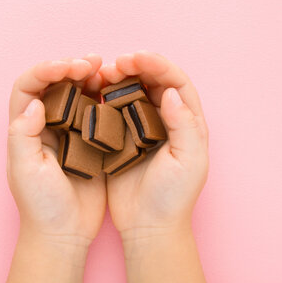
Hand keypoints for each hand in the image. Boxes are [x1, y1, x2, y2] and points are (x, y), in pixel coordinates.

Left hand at [7, 54, 105, 245]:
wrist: (65, 233)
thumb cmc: (41, 206)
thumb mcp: (26, 171)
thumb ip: (24, 135)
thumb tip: (36, 103)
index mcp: (26, 129)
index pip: (29, 87)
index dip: (45, 71)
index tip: (67, 67)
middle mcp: (45, 125)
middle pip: (53, 84)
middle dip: (70, 66)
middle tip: (91, 61)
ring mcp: (69, 131)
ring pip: (76, 93)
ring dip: (89, 77)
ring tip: (106, 69)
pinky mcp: (90, 141)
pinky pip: (96, 111)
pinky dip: (105, 97)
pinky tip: (116, 91)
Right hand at [99, 51, 209, 240]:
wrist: (148, 226)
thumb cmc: (173, 198)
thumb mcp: (188, 162)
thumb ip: (183, 125)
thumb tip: (171, 91)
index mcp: (188, 123)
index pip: (176, 82)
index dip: (159, 65)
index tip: (137, 57)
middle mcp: (165, 120)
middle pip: (153, 81)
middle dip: (137, 65)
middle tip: (117, 62)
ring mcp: (142, 128)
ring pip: (132, 91)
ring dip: (120, 78)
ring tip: (103, 72)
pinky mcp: (121, 137)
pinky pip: (113, 109)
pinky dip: (105, 96)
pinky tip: (93, 91)